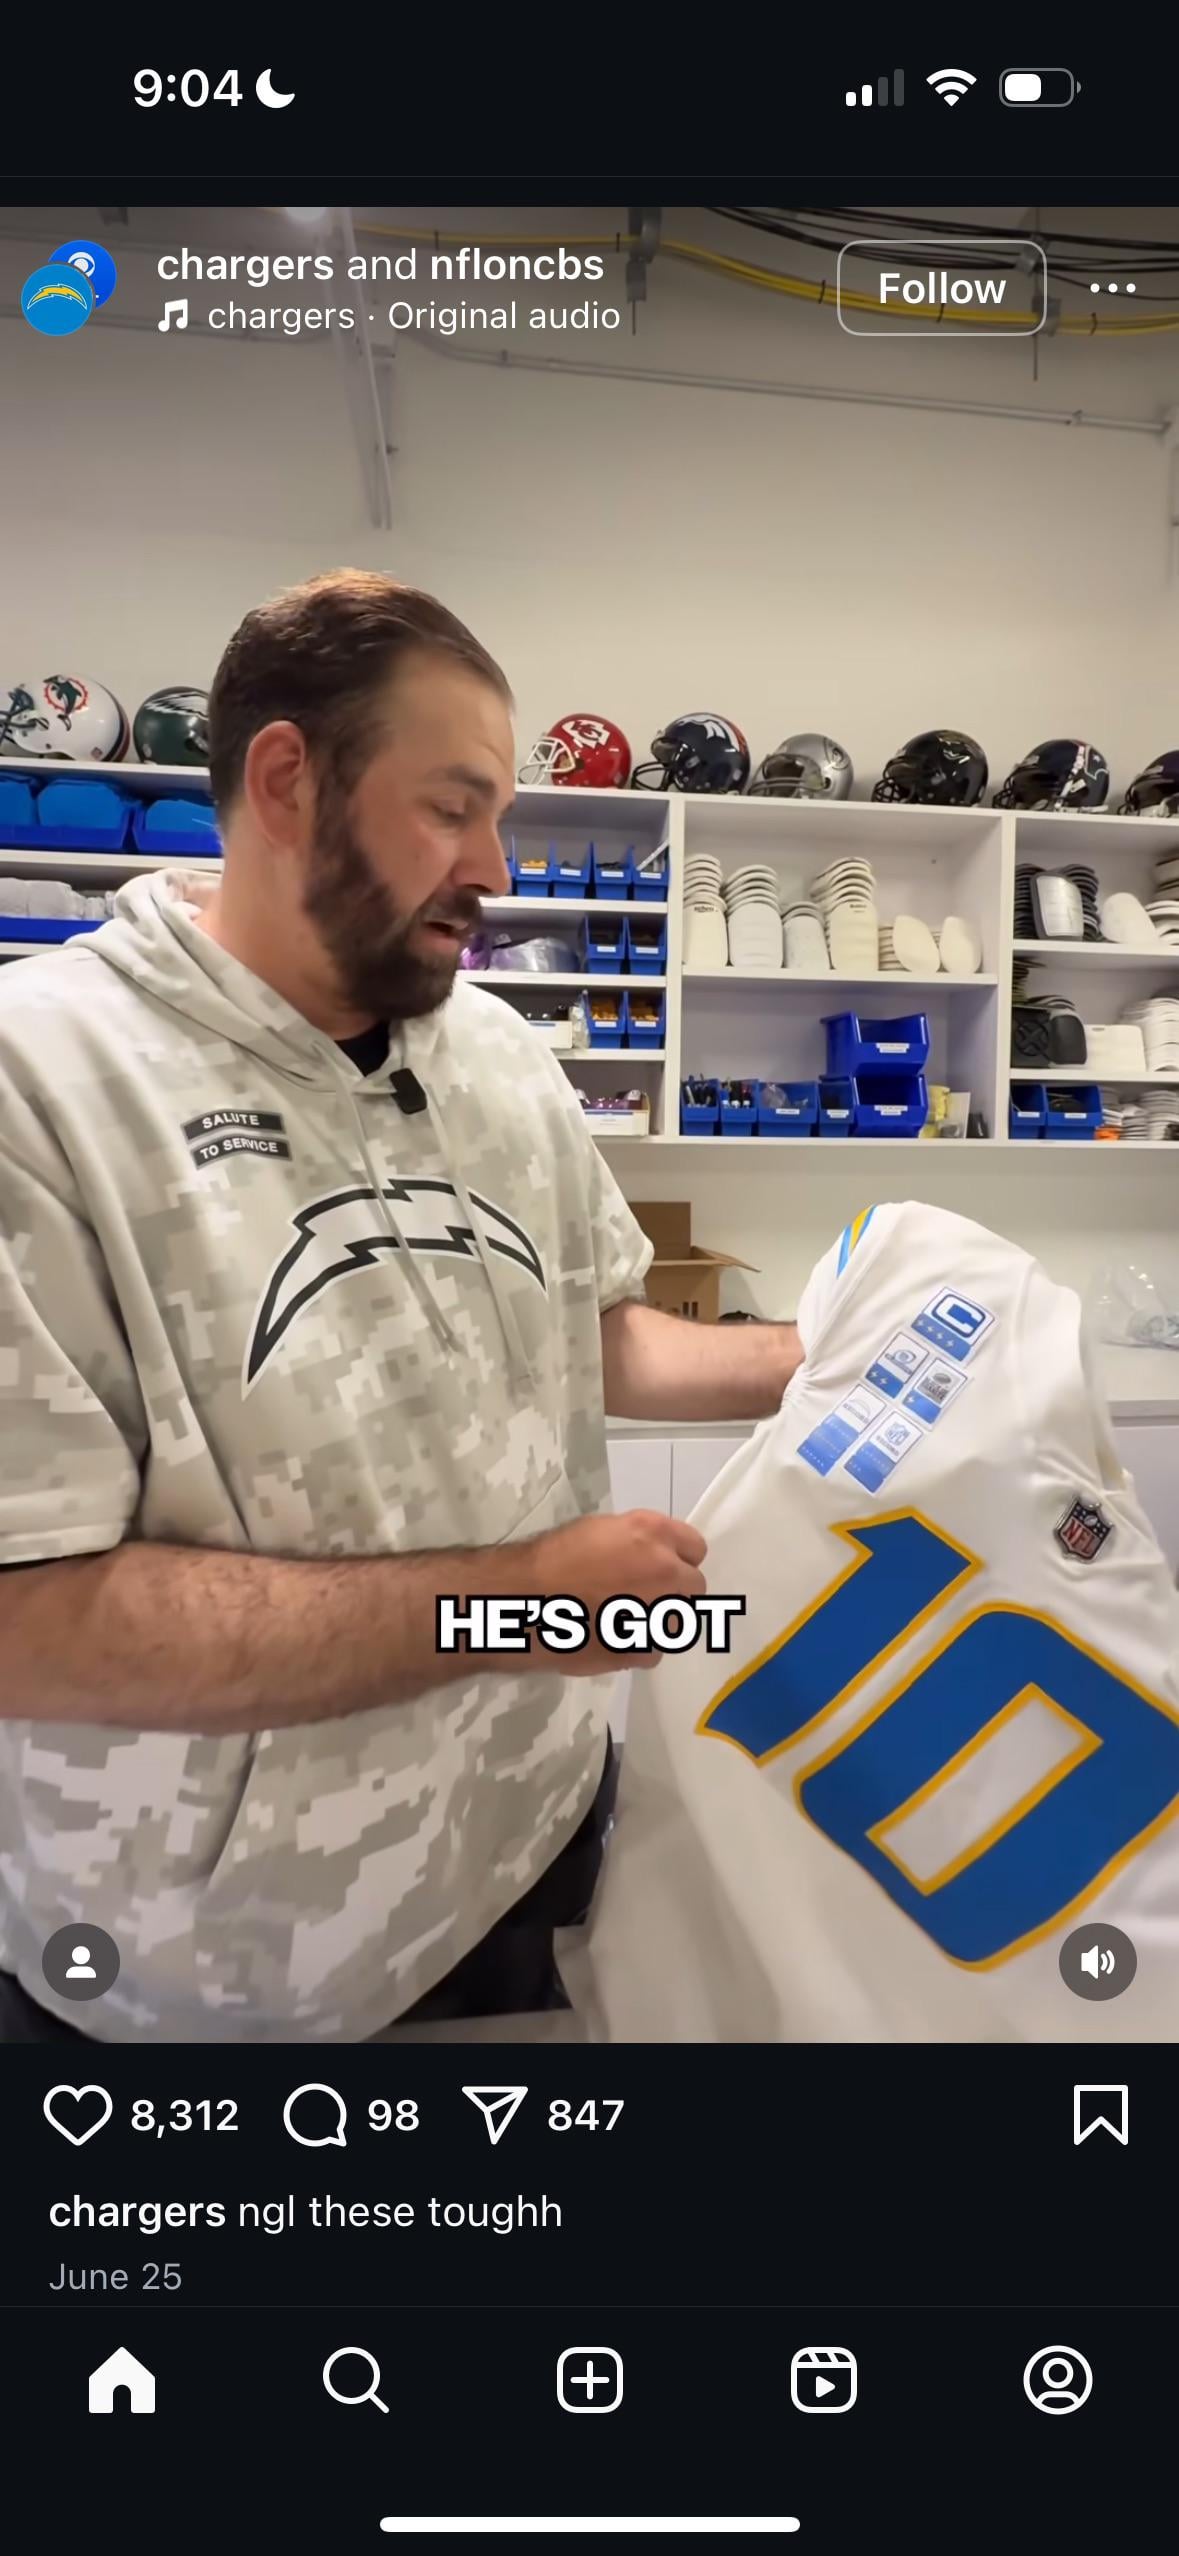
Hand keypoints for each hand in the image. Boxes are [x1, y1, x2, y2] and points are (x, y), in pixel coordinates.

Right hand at [522, 1509, 707, 1675]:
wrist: (522, 1602)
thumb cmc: (551, 1559)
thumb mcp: (599, 1531)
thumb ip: (637, 1542)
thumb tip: (649, 1557)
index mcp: (654, 1535)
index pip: (696, 1547)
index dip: (678, 1557)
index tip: (662, 1566)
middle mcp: (666, 1572)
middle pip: (695, 1586)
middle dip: (675, 1591)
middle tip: (643, 1595)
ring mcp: (660, 1614)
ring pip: (681, 1622)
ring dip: (661, 1622)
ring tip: (625, 1621)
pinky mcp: (644, 1650)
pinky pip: (656, 1651)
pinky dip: (640, 1649)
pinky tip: (612, 1641)